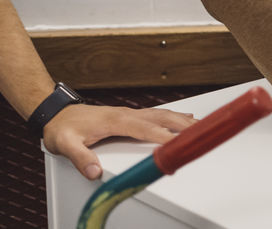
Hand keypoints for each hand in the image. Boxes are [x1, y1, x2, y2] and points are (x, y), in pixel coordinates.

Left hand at [42, 104, 195, 179]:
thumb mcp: (66, 145)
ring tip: (199, 126)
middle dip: (182, 125)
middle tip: (200, 132)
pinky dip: (173, 116)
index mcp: (117, 121)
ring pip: (162, 114)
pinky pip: (156, 114)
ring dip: (181, 119)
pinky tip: (181, 118)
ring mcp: (129, 113)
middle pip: (161, 117)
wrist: (56, 113)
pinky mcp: (128, 115)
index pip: (147, 129)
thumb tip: (95, 172)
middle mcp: (127, 114)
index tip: (179, 143)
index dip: (164, 136)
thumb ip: (80, 158)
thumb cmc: (62, 128)